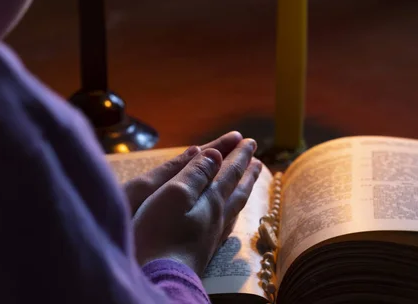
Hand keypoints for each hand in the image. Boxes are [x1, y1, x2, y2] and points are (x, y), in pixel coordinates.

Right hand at [132, 138, 261, 274]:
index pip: (230, 171)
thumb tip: (215, 153)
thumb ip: (196, 173)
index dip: (239, 155)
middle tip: (257, 157)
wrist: (161, 278)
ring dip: (243, 189)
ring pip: (235, 206)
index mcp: (211, 199)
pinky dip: (232, 212)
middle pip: (237, 188)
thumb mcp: (174, 194)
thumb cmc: (161, 235)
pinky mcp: (204, 249)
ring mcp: (212, 234)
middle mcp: (217, 216)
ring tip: (250, 180)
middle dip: (246, 170)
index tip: (250, 141)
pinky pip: (226, 223)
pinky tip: (230, 216)